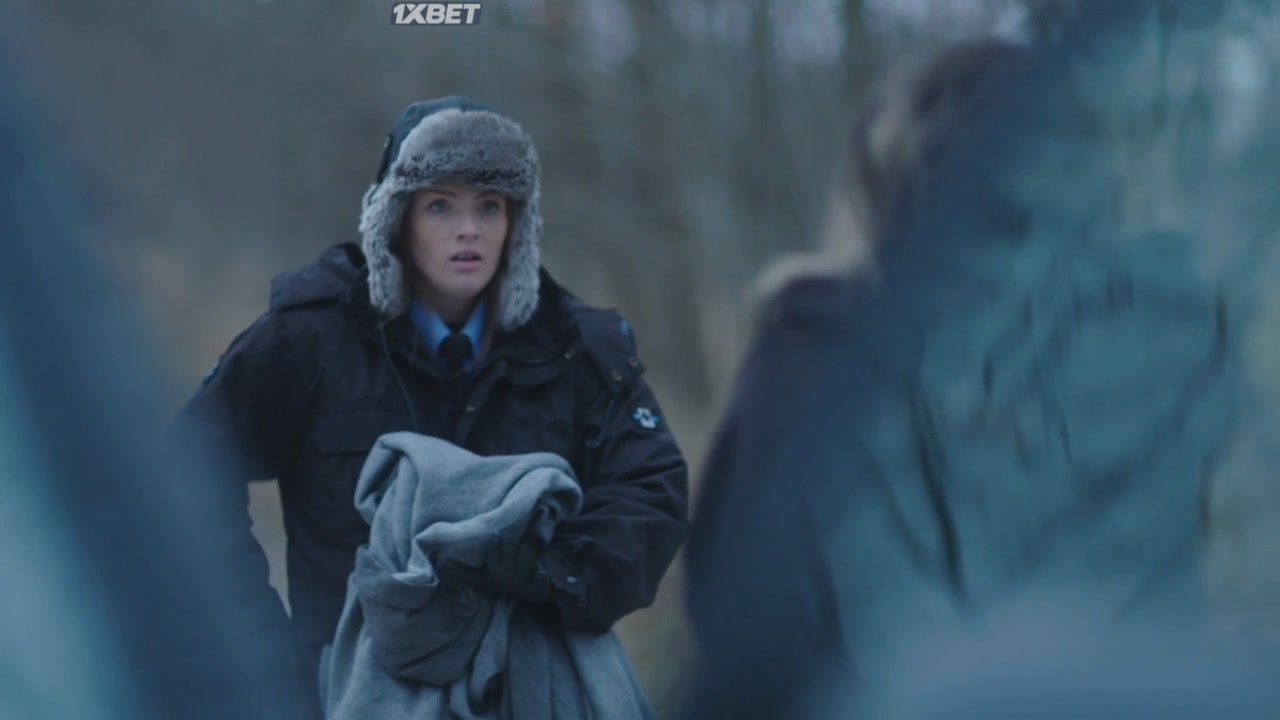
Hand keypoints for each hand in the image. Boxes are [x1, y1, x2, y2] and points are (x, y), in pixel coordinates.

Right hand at [433, 533, 552, 604]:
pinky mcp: (535, 584)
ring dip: (527, 556)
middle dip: (515, 548)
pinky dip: (539, 566)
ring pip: (526, 550)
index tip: (500, 550)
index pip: (495, 541)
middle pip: (511, 543)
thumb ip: (462, 572)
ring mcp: (519, 580)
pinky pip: (537, 561)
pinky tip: (535, 574)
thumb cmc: (504, 583)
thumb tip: (442, 565)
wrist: (529, 597)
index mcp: (491, 571)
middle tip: (514, 559)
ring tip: (524, 566)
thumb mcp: (482, 578)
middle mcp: (503, 576)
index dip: (499, 542)